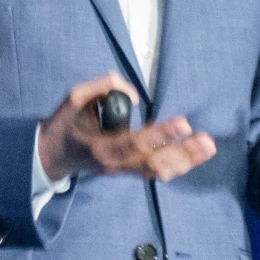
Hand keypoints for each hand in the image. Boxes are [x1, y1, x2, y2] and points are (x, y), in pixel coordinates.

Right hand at [38, 73, 217, 183]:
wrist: (51, 156)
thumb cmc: (64, 124)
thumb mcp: (74, 98)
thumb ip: (102, 87)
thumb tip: (135, 94)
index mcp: (101, 146)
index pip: (136, 142)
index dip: (161, 135)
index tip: (183, 123)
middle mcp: (115, 164)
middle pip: (154, 164)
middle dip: (183, 153)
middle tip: (207, 140)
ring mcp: (122, 171)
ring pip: (158, 172)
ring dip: (185, 161)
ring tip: (208, 147)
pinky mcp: (127, 171)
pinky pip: (155, 172)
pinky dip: (177, 165)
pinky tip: (195, 155)